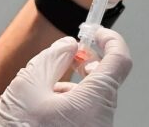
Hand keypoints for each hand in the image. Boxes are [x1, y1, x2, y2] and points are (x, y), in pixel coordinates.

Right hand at [0, 28, 131, 126]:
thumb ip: (52, 57)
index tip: (94, 30)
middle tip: (64, 56)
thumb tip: (70, 46)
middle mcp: (102, 120)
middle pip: (103, 80)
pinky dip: (68, 105)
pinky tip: (43, 110)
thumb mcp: (28, 83)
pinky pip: (84, 115)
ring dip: (70, 87)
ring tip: (40, 93)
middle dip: (84, 64)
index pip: (120, 60)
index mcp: (94, 102)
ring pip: (91, 99)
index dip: (109, 39)